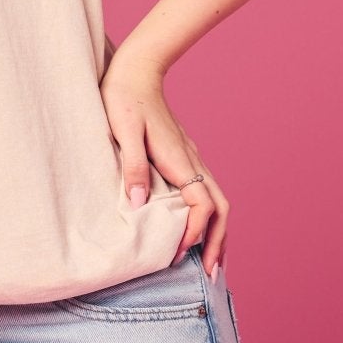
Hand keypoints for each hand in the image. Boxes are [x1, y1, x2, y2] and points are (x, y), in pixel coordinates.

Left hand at [100, 47, 227, 274]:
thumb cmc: (122, 98)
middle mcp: (191, 161)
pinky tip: (195, 228)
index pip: (201, 205)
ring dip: (217, 231)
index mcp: (179, 159)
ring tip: (211, 260)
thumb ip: (132, 167)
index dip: (194, 232)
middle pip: (220, 208)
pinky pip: (204, 192)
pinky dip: (207, 216)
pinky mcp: (181, 156)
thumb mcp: (122, 131)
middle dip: (219, 242)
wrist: (134, 69)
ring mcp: (189, 158)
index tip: (178, 254)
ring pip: (216, 201)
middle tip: (213, 274)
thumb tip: (142, 203)